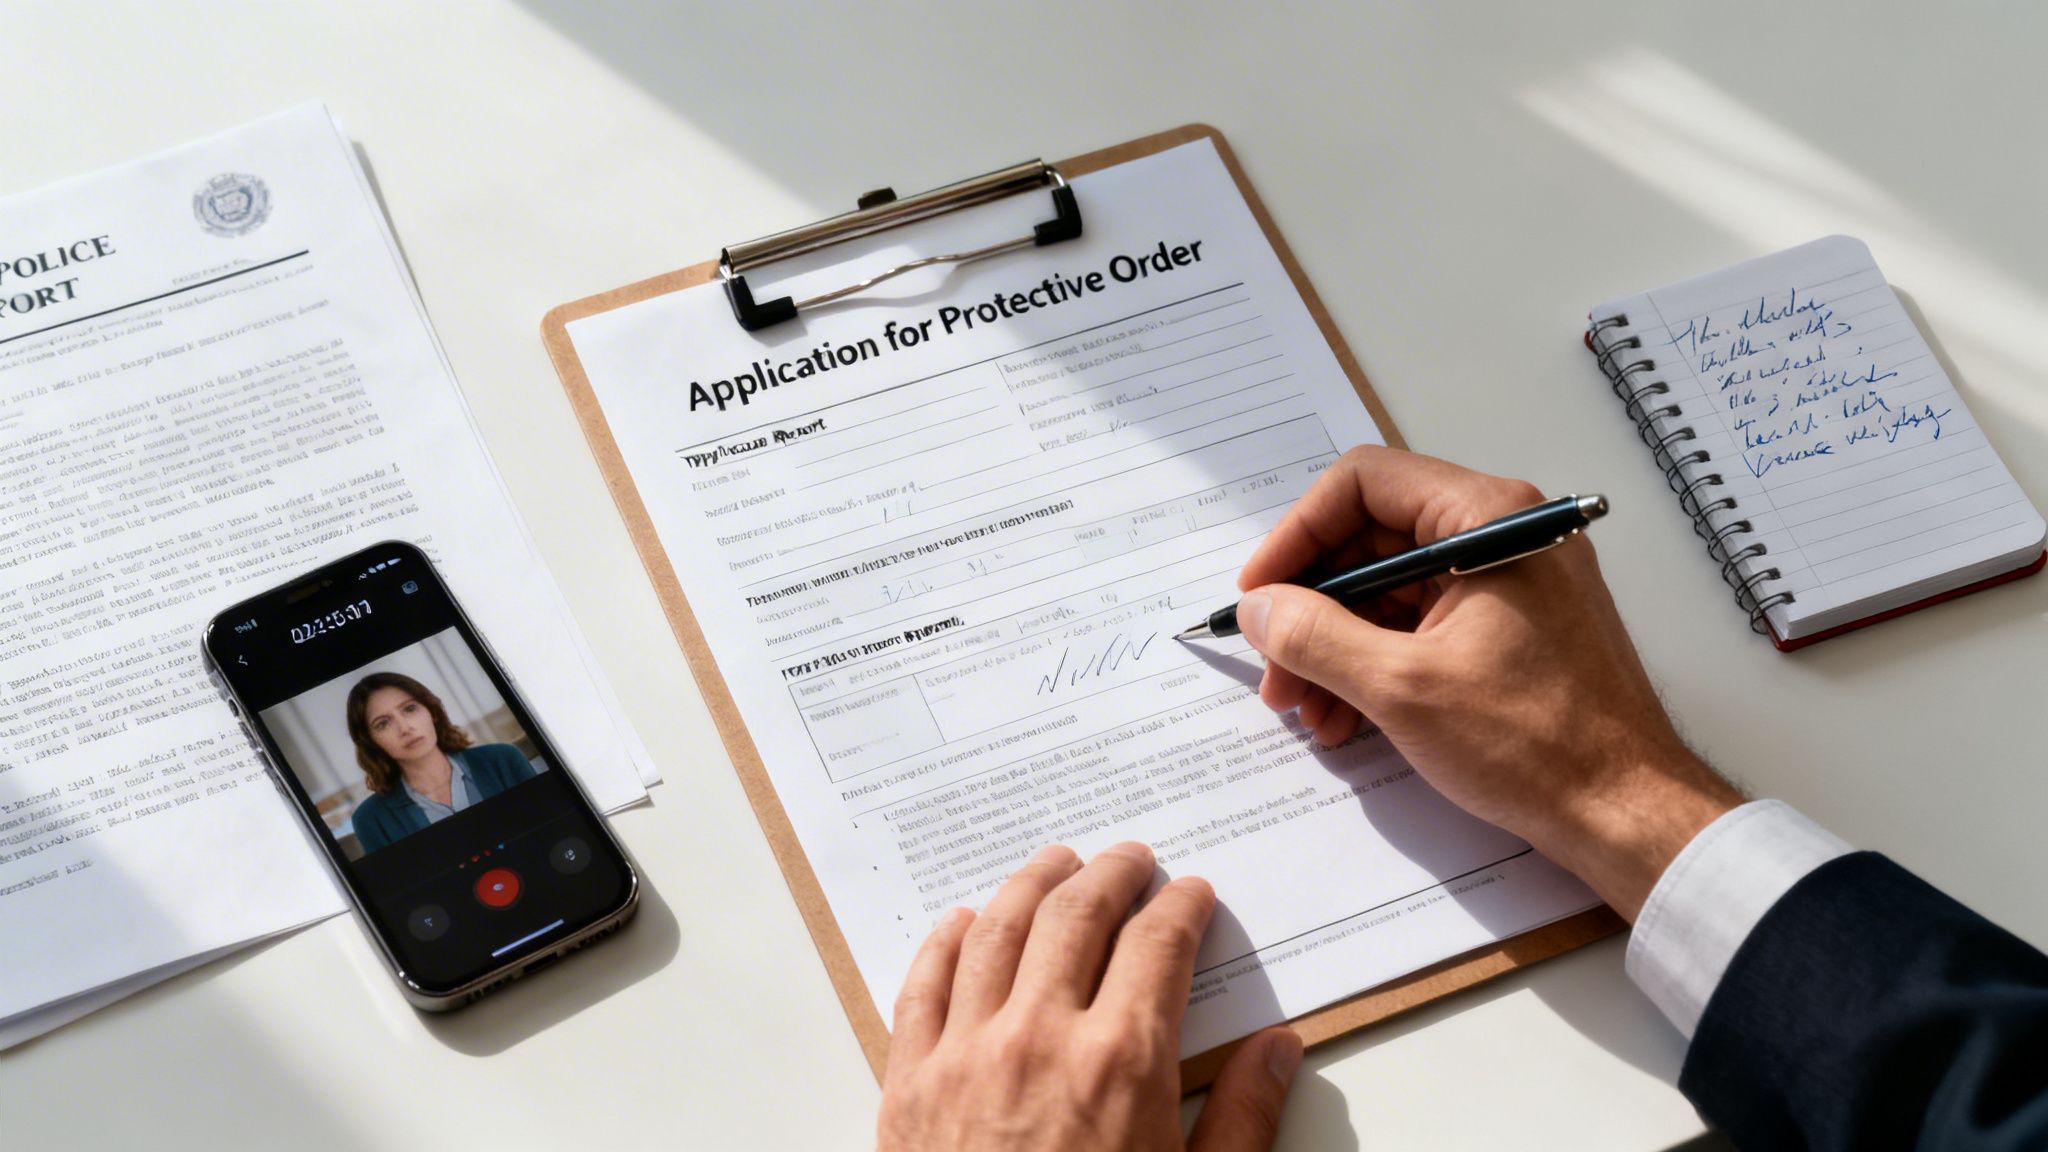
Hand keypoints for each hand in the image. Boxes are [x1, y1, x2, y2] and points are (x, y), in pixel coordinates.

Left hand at [878, 842, 1302, 1151]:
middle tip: (1130, 857)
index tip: (1191, 893)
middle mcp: (1040, 1036)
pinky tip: (962, 922)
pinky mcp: (908, 1084)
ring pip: (995, 932)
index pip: (1157, 944)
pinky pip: (921, 987)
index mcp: (1122, 1060)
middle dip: (1110, 874)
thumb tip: (1278, 1049)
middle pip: (1076, 916)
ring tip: (1055, 863)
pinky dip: (944, 942)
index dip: (1179, 907)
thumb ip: (1245, 1120)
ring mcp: (965, 1055)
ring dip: (1030, 885)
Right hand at [1234, 446, 1742, 918]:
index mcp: (1488, 518)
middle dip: (1312, 606)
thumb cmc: (1540, 743)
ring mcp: (1510, 583)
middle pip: (1372, 539)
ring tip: (1307, 709)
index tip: (1261, 592)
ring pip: (1391, 590)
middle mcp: (1503, 535)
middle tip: (1273, 666)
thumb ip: (1315, 637)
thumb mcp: (1403, 689)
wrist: (1627, 812)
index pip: (1364, 484)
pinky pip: (1422, 625)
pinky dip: (1376, 664)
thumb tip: (1260, 609)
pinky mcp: (1511, 629)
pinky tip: (1348, 718)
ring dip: (1336, 645)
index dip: (1298, 535)